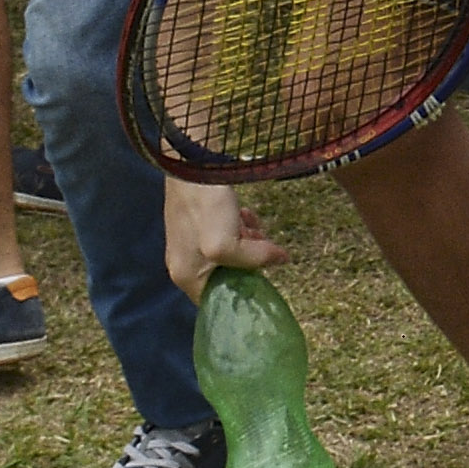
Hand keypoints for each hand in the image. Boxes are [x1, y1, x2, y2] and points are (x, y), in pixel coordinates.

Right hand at [166, 177, 284, 297]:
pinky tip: (246, 214)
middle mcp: (186, 264)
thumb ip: (254, 259)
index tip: (265, 281)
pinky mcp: (201, 224)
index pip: (217, 302)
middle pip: (229, 275)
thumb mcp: (227, 242)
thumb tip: (282, 260)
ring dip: (249, 242)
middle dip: (249, 262)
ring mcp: (193, 243)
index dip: (243, 294)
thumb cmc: (203, 208)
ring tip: (252, 225)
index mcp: (187, 276)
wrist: (192, 165)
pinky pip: (228, 235)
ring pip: (232, 254)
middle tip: (262, 245)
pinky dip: (241, 228)